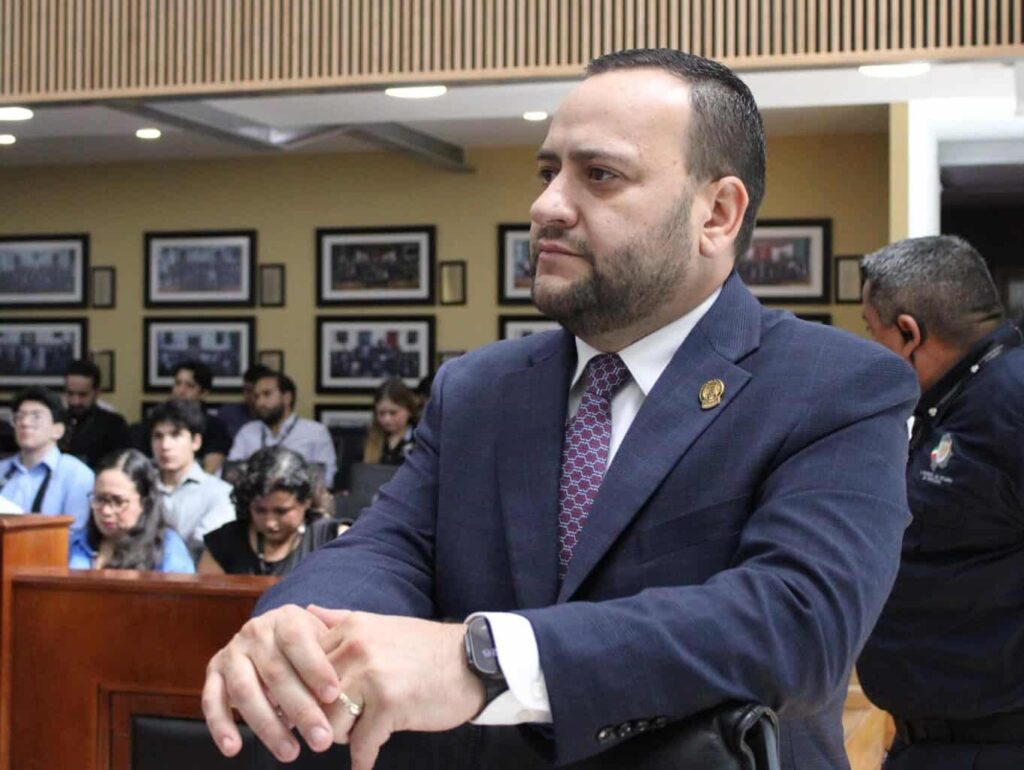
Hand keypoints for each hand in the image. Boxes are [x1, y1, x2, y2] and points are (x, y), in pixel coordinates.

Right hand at [202, 604, 344, 761]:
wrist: (270, 634)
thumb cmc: (307, 645)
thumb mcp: (322, 638)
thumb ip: (334, 653)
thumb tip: (353, 677)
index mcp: (286, 619)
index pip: (299, 642)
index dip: (316, 668)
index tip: (334, 695)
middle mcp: (255, 632)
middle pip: (276, 673)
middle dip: (300, 709)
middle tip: (321, 739)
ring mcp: (231, 652)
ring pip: (245, 690)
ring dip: (267, 725)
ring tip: (291, 752)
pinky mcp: (213, 673)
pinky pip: (211, 700)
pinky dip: (220, 725)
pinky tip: (234, 749)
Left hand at [308, 606, 485, 769]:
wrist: (473, 660)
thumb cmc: (426, 649)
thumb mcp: (381, 625)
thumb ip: (341, 620)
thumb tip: (308, 611)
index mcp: (351, 628)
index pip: (304, 668)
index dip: (306, 694)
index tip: (311, 710)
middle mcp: (356, 647)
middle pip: (313, 698)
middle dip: (322, 720)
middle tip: (335, 731)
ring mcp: (372, 675)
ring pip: (331, 724)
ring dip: (343, 738)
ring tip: (359, 738)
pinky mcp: (389, 704)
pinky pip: (361, 745)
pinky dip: (362, 760)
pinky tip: (365, 765)